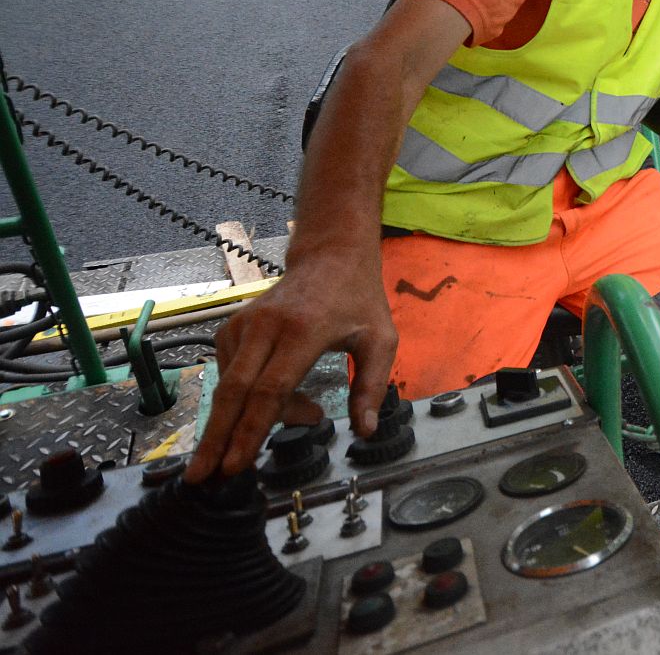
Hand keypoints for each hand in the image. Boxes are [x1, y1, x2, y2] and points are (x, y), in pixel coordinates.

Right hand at [184, 255, 398, 483]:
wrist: (330, 257)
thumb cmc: (358, 300)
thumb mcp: (381, 340)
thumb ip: (373, 387)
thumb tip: (366, 431)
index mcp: (303, 331)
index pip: (269, 389)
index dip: (251, 430)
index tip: (235, 465)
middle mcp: (265, 327)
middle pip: (234, 392)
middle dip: (216, 438)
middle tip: (202, 477)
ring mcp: (243, 325)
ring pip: (230, 386)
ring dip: (241, 421)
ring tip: (283, 430)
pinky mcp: (231, 327)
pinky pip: (229, 374)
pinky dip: (245, 399)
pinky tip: (278, 403)